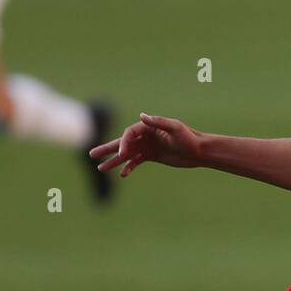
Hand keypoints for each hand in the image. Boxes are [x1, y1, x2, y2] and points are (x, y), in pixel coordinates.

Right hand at [89, 113, 203, 177]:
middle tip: (91, 154)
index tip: (122, 155)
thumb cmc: (189, 138)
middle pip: (122, 142)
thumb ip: (158, 122)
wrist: (199, 151)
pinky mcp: (151, 156)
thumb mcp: (175, 128)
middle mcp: (145, 136)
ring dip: (113, 161)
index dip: (123, 143)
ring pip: (126, 154)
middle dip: (107, 149)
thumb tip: (142, 116)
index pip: (129, 133)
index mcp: (148, 127)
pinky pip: (136, 162)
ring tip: (100, 168)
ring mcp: (147, 146)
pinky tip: (122, 175)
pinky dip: (128, 168)